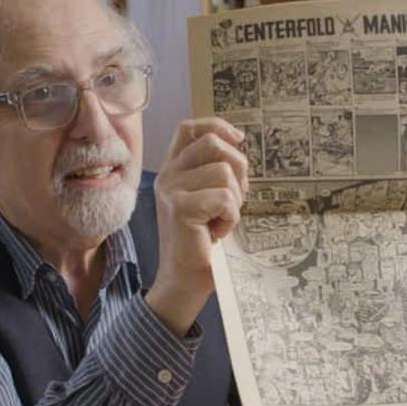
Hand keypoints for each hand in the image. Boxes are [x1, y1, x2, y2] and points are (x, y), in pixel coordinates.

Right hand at [146, 117, 248, 335]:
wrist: (184, 279)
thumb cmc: (201, 241)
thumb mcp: (207, 197)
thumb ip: (214, 171)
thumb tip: (238, 145)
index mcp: (173, 168)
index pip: (189, 128)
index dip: (217, 126)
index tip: (238, 139)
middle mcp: (167, 175)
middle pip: (213, 144)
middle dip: (238, 167)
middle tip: (234, 198)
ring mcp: (171, 190)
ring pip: (224, 173)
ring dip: (234, 200)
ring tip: (220, 220)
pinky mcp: (180, 208)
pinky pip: (225, 198)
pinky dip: (230, 218)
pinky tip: (216, 233)